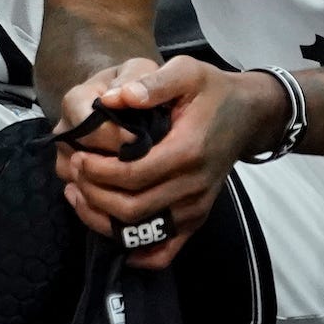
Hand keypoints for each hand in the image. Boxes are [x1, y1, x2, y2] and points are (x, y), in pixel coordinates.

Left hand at [54, 56, 288, 268]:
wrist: (248, 115)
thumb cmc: (211, 91)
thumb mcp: (186, 71)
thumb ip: (151, 83)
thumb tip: (114, 98)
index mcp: (186, 151)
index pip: (132, 175)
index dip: (99, 171)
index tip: (79, 156)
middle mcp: (193, 186)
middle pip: (131, 208)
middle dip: (94, 194)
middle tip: (75, 174)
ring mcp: (196, 207)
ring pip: (140, 232)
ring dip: (102, 219)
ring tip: (79, 195)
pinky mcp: (196, 218)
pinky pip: (166, 251)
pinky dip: (138, 252)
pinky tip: (112, 236)